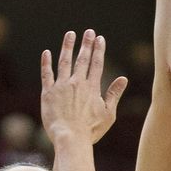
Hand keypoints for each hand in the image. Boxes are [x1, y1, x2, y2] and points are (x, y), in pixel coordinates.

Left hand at [40, 30, 127, 145]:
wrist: (70, 138)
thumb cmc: (91, 130)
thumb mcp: (108, 114)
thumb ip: (114, 94)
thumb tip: (124, 79)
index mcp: (92, 87)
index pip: (96, 64)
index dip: (98, 50)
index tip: (100, 38)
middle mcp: (77, 83)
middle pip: (82, 59)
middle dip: (86, 44)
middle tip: (88, 31)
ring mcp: (61, 87)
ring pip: (64, 62)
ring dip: (68, 47)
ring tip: (70, 34)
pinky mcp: (48, 93)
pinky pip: (46, 74)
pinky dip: (46, 63)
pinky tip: (46, 53)